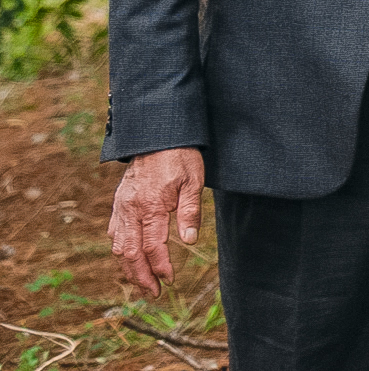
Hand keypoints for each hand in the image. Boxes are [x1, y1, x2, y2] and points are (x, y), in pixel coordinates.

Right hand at [108, 147, 204, 295]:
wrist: (157, 135)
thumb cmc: (180, 156)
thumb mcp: (193, 181)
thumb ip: (190, 212)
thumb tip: (189, 242)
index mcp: (150, 206)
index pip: (152, 246)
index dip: (161, 266)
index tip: (170, 280)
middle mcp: (131, 210)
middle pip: (130, 254)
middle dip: (141, 277)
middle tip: (154, 294)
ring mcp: (121, 207)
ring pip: (118, 247)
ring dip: (129, 269)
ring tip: (142, 283)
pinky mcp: (118, 204)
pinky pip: (114, 234)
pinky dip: (120, 251)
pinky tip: (129, 259)